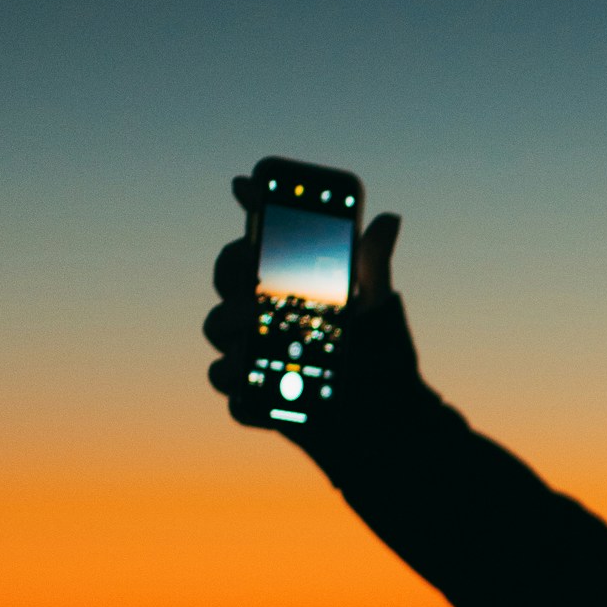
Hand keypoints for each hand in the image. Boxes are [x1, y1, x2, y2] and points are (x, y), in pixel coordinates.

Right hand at [204, 183, 421, 457]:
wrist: (386, 420)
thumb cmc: (381, 359)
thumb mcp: (379, 307)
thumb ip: (373, 265)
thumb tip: (388, 219)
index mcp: (287, 285)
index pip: (257, 240)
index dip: (250, 209)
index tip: (248, 186)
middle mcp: (262, 315)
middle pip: (226, 280)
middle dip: (231, 269)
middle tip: (253, 268)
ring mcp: (254, 355)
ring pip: (217, 330)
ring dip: (227, 324)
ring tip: (252, 327)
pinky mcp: (254, 398)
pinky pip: (232, 390)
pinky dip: (239, 389)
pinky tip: (256, 385)